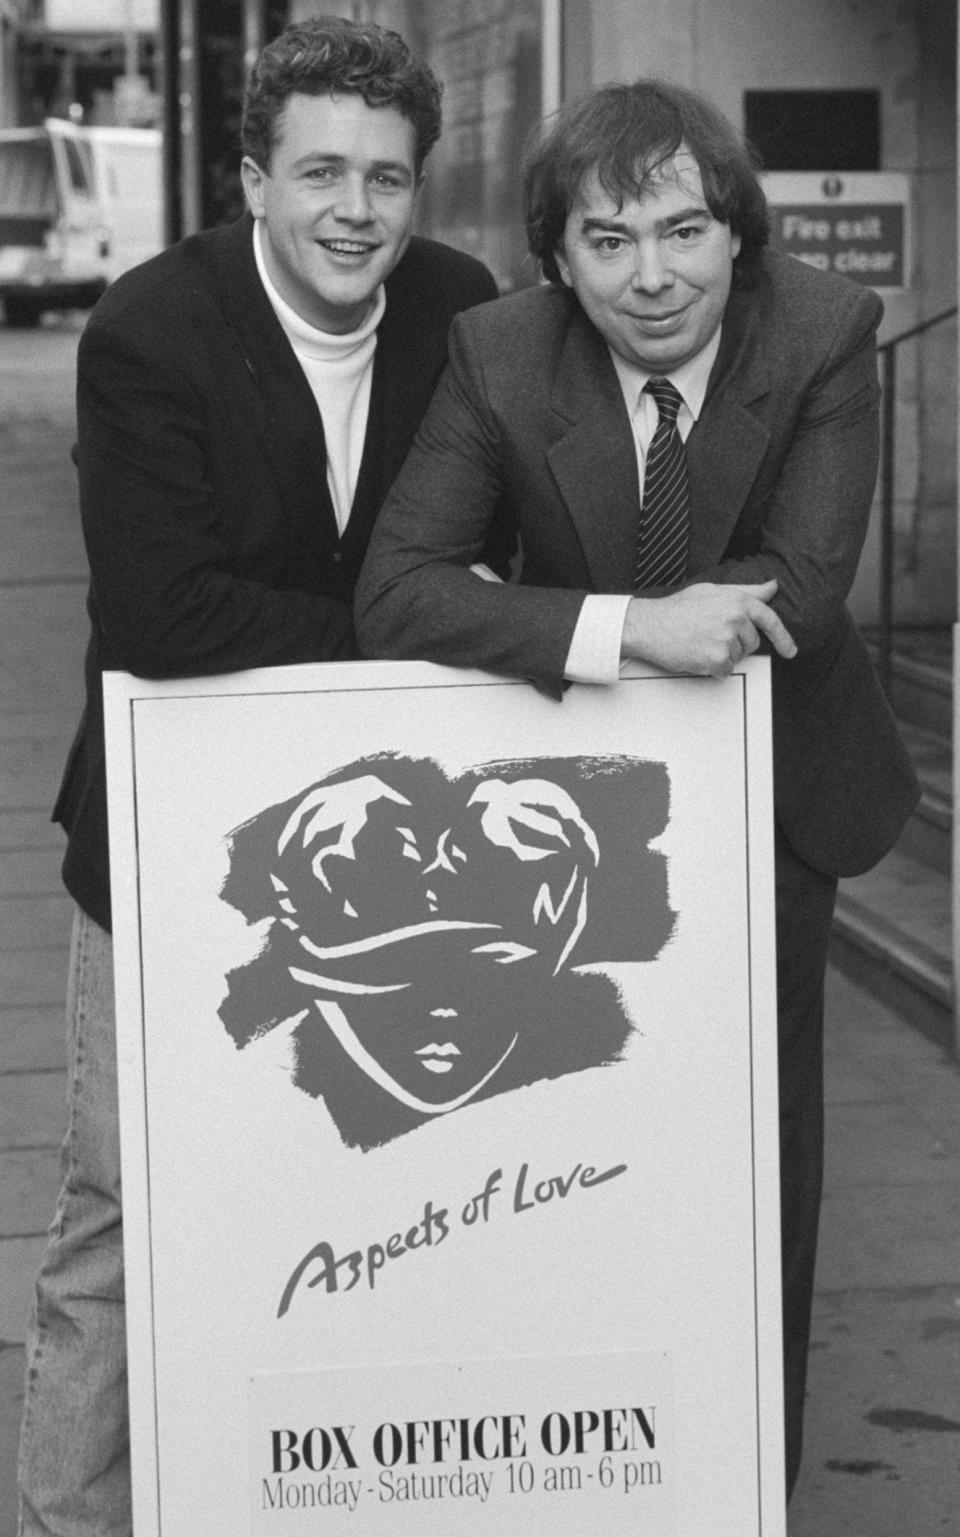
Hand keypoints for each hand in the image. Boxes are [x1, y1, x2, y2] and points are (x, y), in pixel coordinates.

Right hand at [621, 580, 796, 676]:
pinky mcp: (716, 659)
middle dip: (736, 644)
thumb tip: (772, 587)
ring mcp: (726, 640)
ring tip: (700, 642)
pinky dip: (713, 668)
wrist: (649, 625)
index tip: (791, 651)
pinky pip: (726, 670)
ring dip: (722, 655)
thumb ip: (746, 591)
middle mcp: (735, 619)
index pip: (769, 620)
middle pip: (751, 644)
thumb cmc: (678, 607)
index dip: (783, 637)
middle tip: (710, 635)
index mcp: (737, 601)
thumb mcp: (714, 590)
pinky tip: (698, 654)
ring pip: (737, 658)